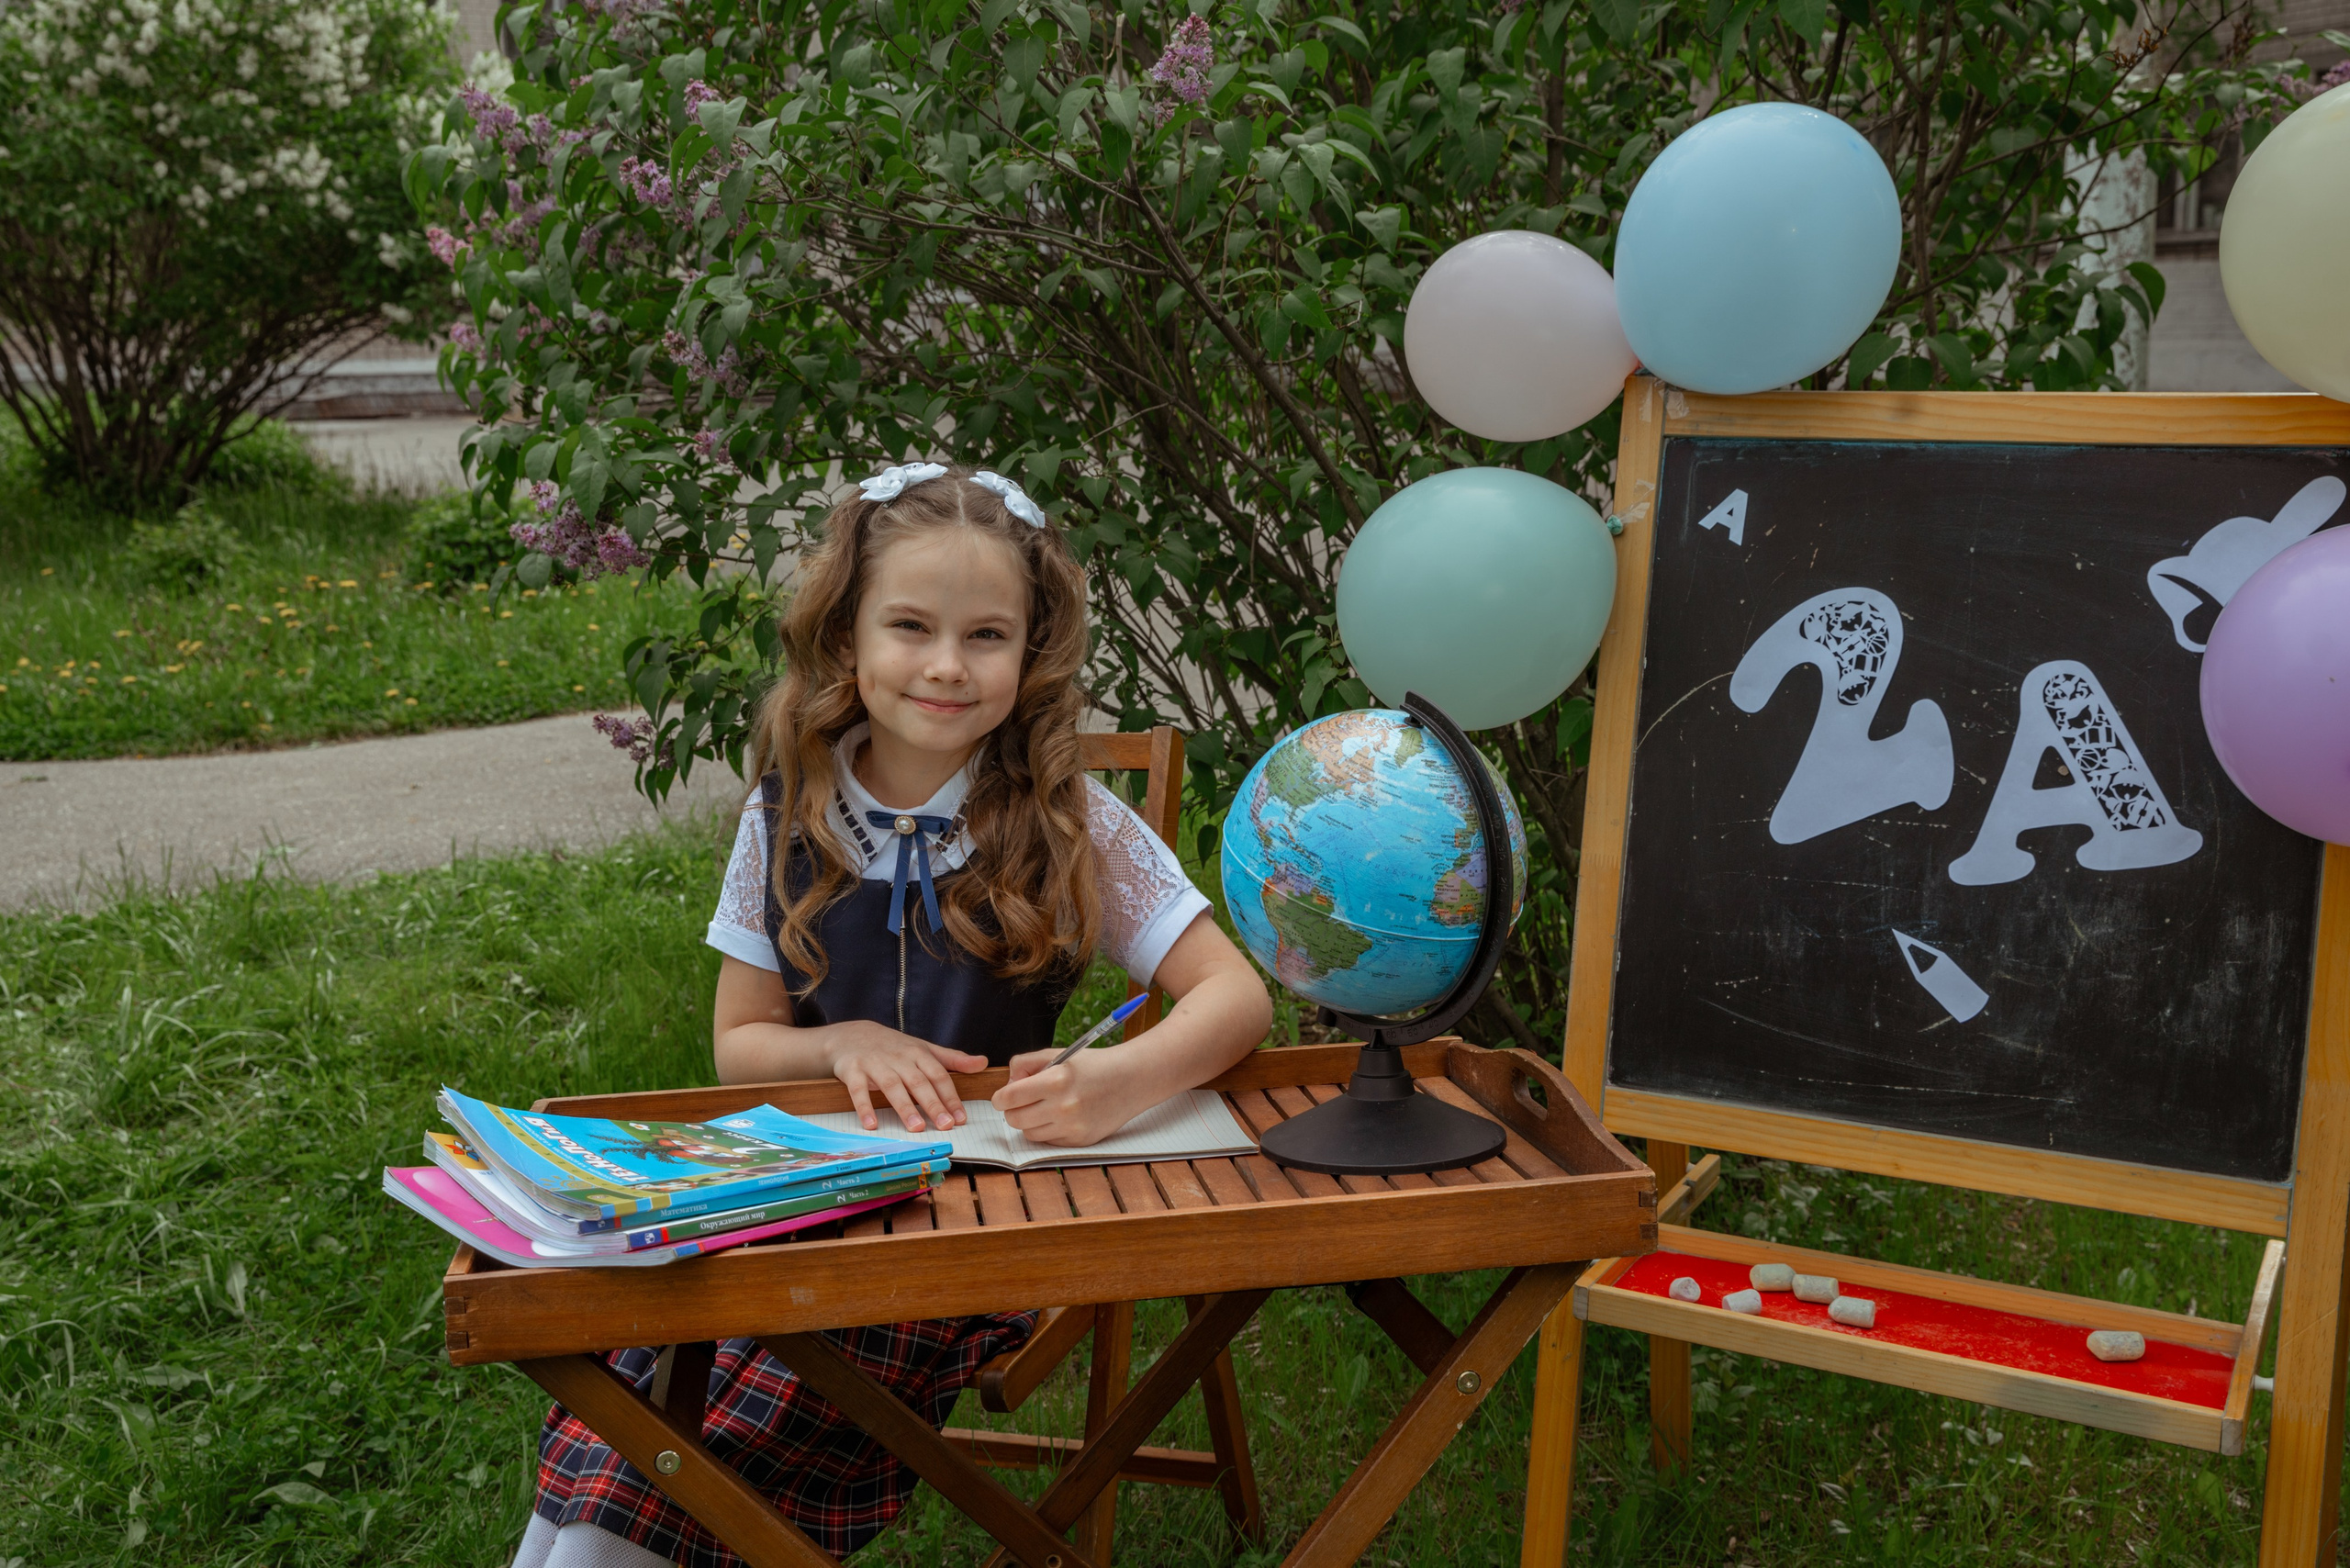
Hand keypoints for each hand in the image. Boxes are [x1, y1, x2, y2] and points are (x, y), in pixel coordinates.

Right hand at [826, 1022, 985, 1133]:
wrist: (851, 1034)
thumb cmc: (893, 1047)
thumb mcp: (923, 1049)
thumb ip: (952, 1059)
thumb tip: (982, 1062)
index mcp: (918, 1053)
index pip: (938, 1076)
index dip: (951, 1097)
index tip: (961, 1118)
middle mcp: (898, 1058)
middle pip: (918, 1082)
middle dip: (933, 1104)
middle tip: (945, 1125)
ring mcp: (874, 1063)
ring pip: (892, 1086)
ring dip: (904, 1107)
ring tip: (916, 1127)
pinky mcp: (852, 1070)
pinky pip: (858, 1090)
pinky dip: (864, 1107)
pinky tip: (872, 1124)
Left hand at [993, 1048, 1143, 1147]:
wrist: (1132, 1080)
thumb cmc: (1094, 1064)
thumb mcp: (1060, 1054)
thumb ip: (1027, 1063)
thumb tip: (1008, 1083)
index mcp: (1056, 1080)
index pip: (1010, 1097)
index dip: (1000, 1098)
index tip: (1001, 1098)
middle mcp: (1063, 1106)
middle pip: (1015, 1119)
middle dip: (1012, 1111)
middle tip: (1020, 1103)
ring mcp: (1073, 1127)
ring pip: (1030, 1134)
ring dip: (1030, 1122)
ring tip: (1043, 1108)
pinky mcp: (1081, 1141)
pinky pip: (1049, 1141)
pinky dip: (1048, 1131)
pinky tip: (1060, 1117)